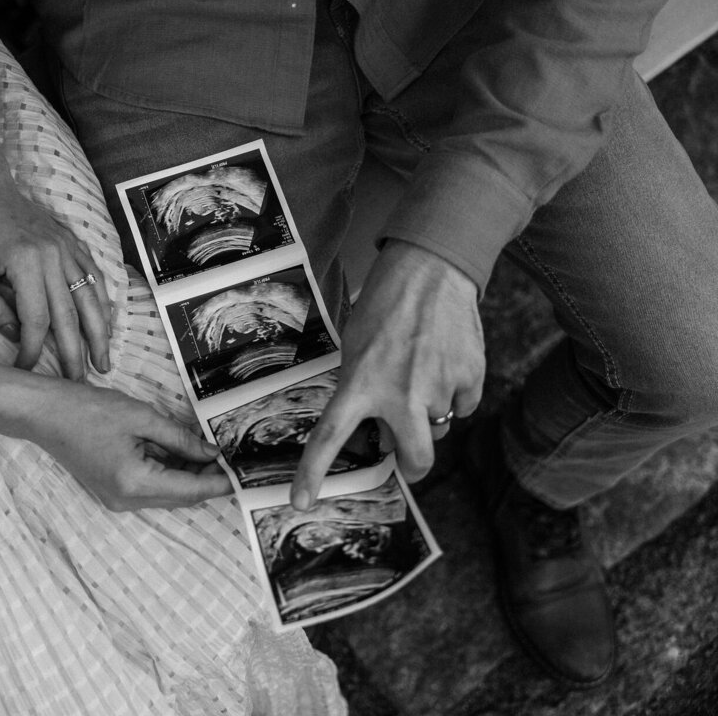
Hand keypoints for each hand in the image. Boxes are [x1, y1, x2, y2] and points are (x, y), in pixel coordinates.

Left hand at [0, 165, 111, 379]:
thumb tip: (17, 335)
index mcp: (26, 262)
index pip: (36, 320)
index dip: (33, 351)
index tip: (25, 370)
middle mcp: (54, 256)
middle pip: (71, 315)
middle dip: (75, 354)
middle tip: (79, 384)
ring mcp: (68, 248)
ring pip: (92, 298)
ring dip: (100, 333)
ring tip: (103, 363)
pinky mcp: (73, 243)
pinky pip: (95, 277)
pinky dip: (103, 303)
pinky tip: (105, 325)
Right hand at [32, 383, 233, 510]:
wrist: (45, 415)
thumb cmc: (88, 410)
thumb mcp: (142, 417)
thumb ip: (180, 439)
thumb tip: (211, 453)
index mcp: (135, 482)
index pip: (190, 490)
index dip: (219, 482)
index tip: (242, 473)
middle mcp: (127, 500)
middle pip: (181, 498)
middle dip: (207, 480)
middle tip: (230, 458)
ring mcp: (118, 500)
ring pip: (167, 495)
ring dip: (189, 478)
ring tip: (210, 453)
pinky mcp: (113, 492)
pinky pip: (151, 490)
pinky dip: (169, 476)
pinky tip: (182, 455)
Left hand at [291, 241, 484, 508]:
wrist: (431, 271)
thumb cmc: (384, 306)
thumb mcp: (356, 347)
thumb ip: (363, 389)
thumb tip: (381, 427)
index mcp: (360, 384)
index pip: (330, 437)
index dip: (313, 473)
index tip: (301, 501)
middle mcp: (401, 394)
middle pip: (415, 460)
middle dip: (413, 466)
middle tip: (408, 458)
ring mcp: (439, 388)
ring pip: (438, 428)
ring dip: (430, 415)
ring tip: (423, 373)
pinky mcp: (471, 378)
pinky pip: (463, 406)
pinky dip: (456, 395)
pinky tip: (445, 364)